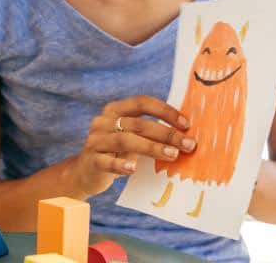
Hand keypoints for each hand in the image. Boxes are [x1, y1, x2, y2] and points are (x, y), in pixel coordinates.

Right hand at [71, 96, 194, 196]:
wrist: (86, 173)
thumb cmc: (117, 153)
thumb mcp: (131, 138)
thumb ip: (149, 132)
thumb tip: (186, 134)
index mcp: (114, 110)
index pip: (141, 103)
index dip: (164, 111)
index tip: (186, 124)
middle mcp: (103, 121)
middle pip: (137, 123)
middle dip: (166, 133)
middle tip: (188, 144)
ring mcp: (95, 140)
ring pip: (125, 141)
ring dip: (152, 148)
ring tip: (173, 155)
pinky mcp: (91, 160)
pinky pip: (107, 162)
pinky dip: (120, 165)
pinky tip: (133, 169)